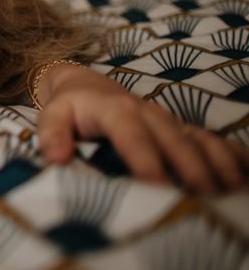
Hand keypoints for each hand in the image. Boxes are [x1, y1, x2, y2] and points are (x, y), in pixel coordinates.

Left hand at [37, 66, 248, 192]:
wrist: (84, 85)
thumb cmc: (69, 106)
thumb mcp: (52, 114)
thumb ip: (51, 133)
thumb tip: (56, 158)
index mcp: (115, 109)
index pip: (131, 133)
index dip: (144, 157)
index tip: (155, 184)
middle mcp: (148, 113)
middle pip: (173, 138)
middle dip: (189, 166)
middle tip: (202, 196)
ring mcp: (168, 120)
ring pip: (199, 139)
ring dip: (218, 163)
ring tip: (233, 190)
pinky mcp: (180, 129)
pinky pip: (212, 140)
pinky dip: (232, 156)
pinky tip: (245, 177)